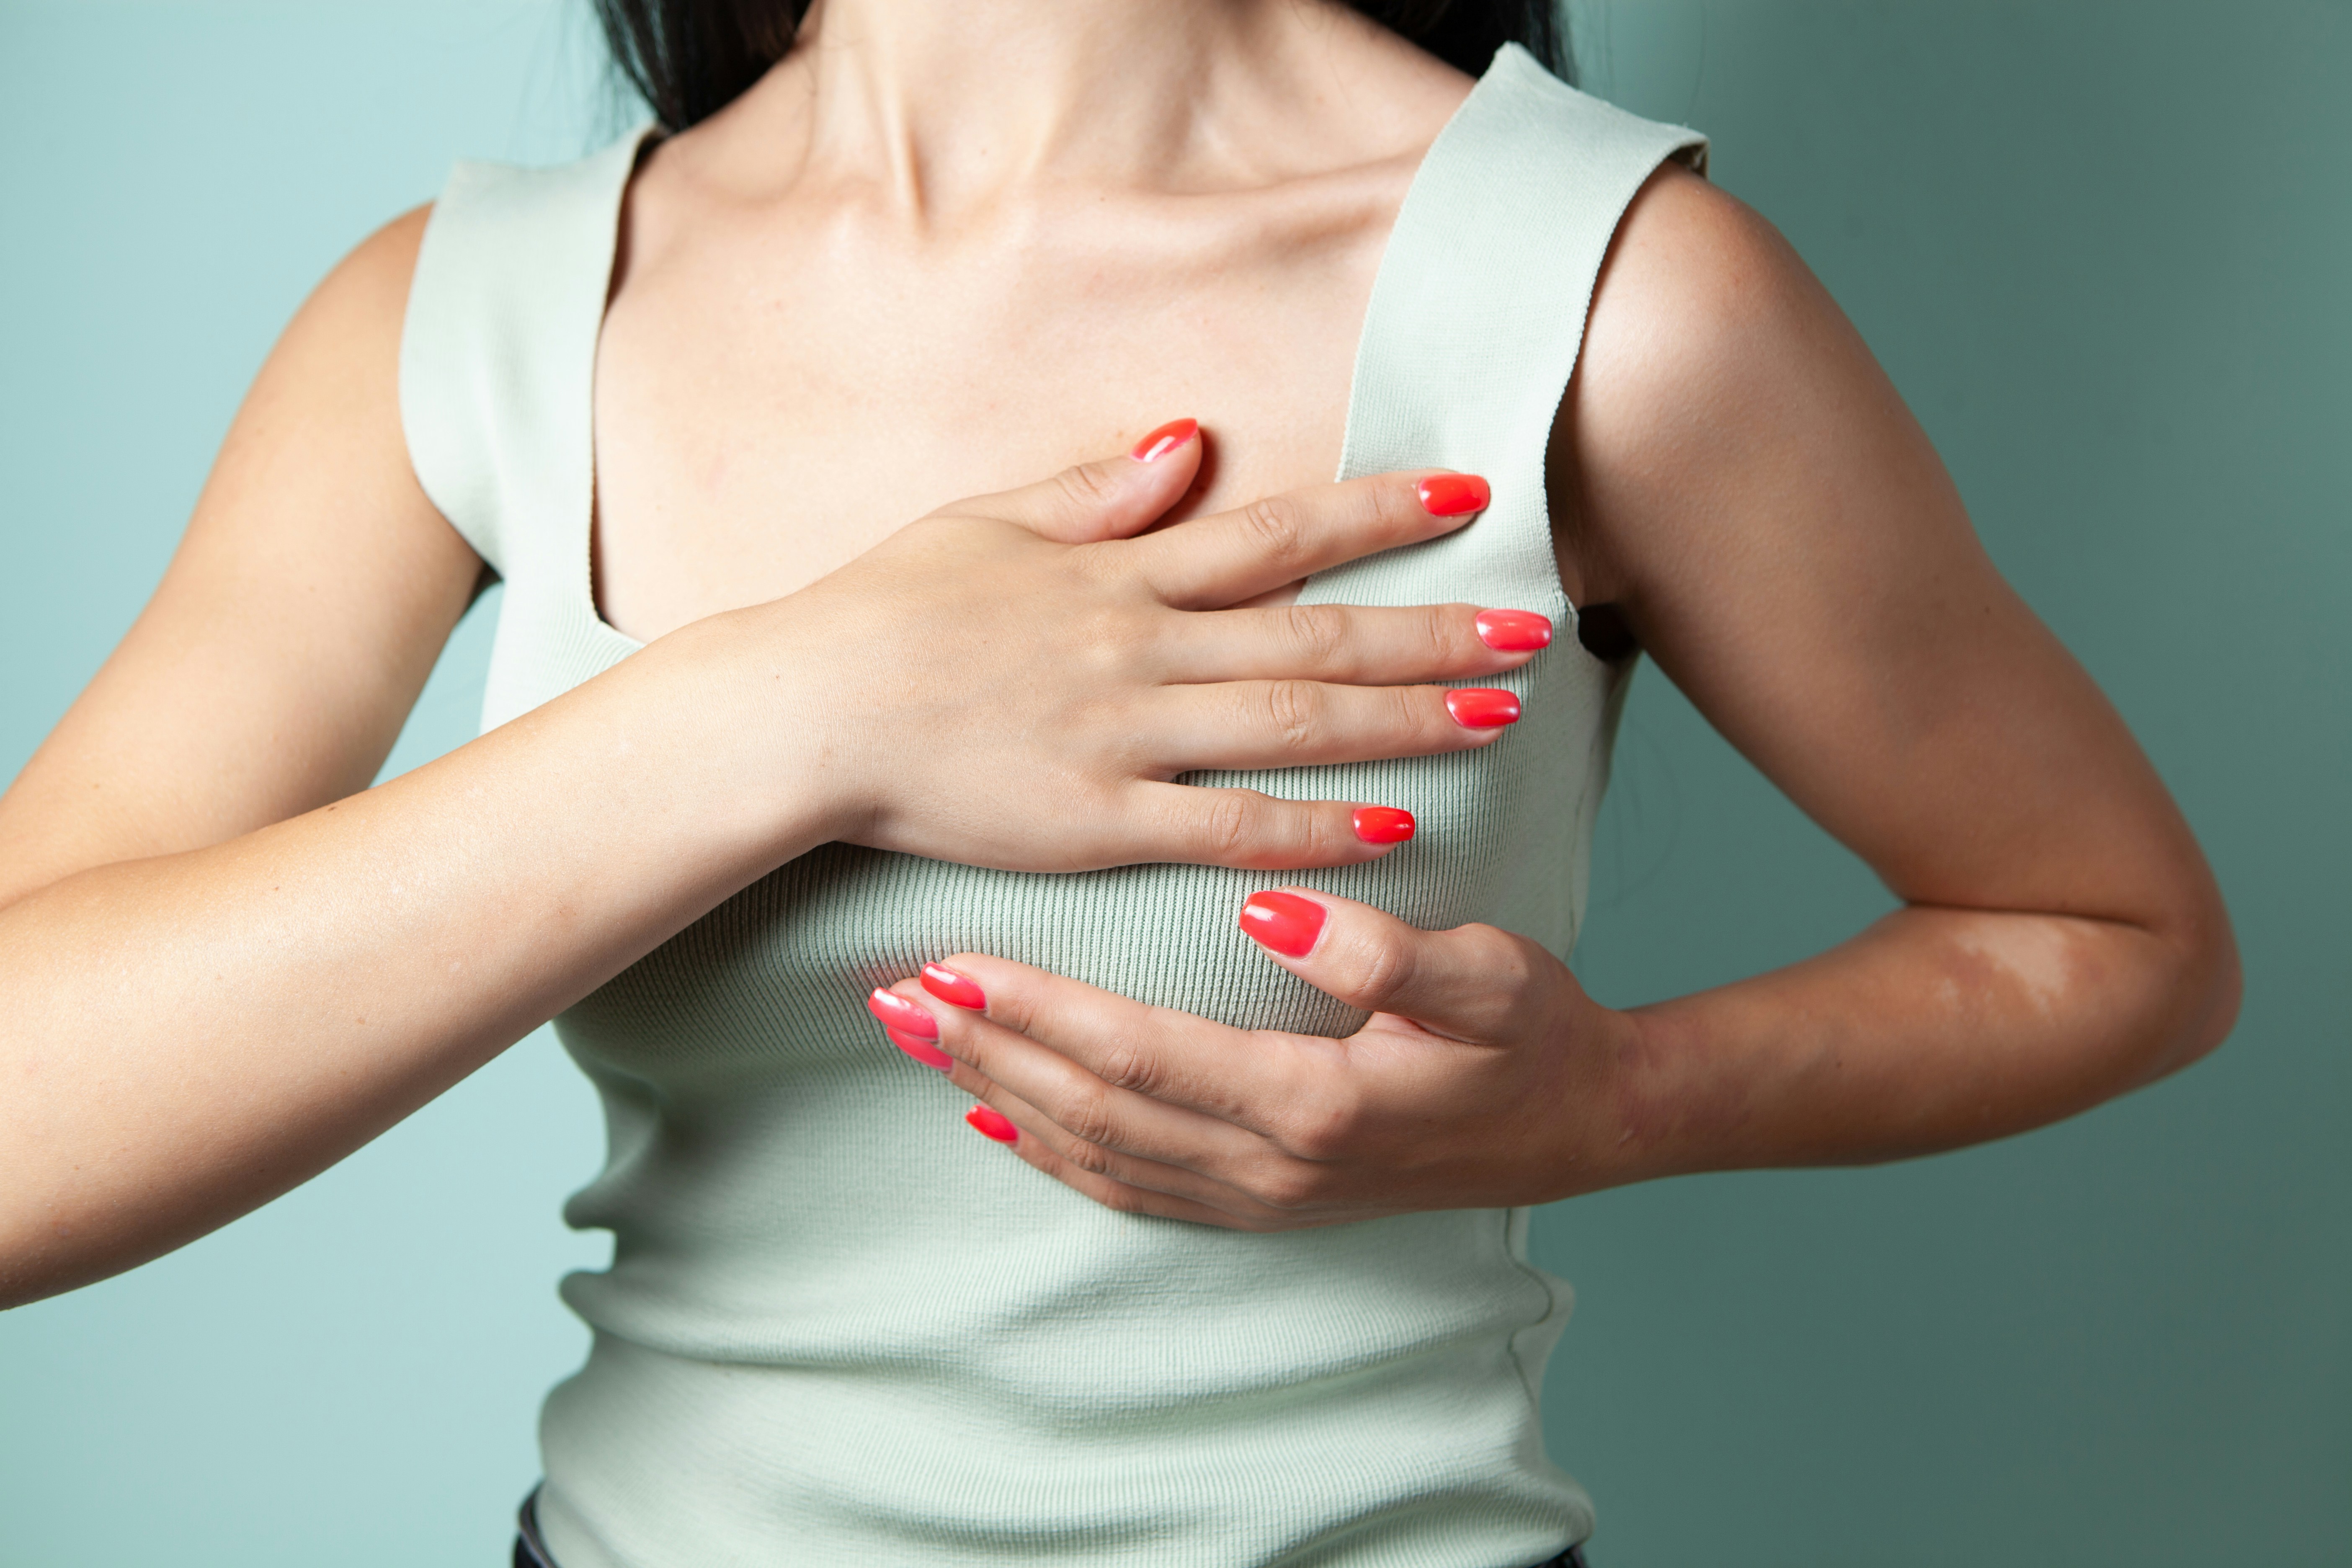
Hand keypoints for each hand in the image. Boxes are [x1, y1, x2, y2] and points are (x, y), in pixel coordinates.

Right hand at [688, 421, 1553, 873]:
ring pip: (1292, 725)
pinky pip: (1225, 826)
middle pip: (1314, 633)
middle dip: (1432, 630)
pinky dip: (1312, 827)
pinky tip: (1393, 826)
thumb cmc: (882, 612)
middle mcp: (1139, 649)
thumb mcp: (985, 522)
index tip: (1470, 489)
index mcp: (1119, 574)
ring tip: (1500, 715)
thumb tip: (1188, 441)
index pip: (1277, 531)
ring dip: (1403, 721)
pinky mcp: (1095, 822)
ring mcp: (1122, 738)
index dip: (1380, 510)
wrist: (798, 713)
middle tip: (1535, 629)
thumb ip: (1095, 490)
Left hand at [864, 887, 1647, 1228]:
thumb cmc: (1532, 1037)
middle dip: (986, 1050)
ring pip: (1095, 1150)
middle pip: (1090, 1107)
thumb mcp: (1488, 979)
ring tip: (920, 1040)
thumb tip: (1272, 910)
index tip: (955, 965)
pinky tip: (999, 1120)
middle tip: (893, 997)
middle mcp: (1267, 1163)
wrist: (1581, 1126)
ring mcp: (1260, 1194)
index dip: (1038, 1012)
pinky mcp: (1263, 1199)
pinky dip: (1053, 1154)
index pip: (1135, 1052)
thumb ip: (1386, 951)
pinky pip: (1132, 1186)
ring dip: (999, 1094)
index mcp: (1309, 1101)